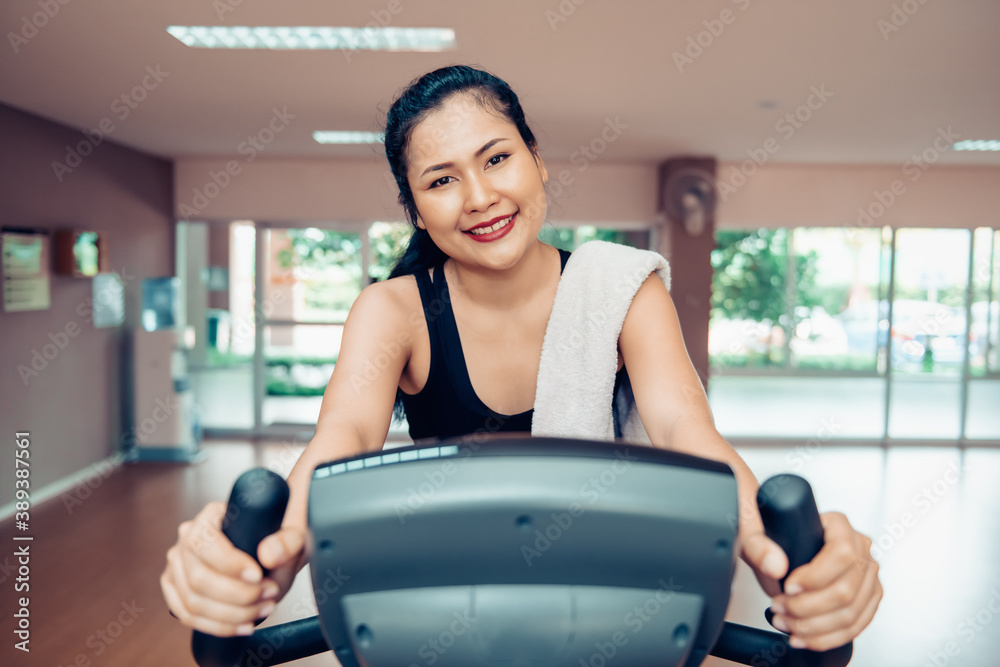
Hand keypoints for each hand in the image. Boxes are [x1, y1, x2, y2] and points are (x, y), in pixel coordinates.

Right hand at [160, 501, 306, 636]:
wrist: (271, 560)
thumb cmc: (277, 544)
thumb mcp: (292, 538)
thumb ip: (288, 542)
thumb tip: (269, 555)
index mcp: (211, 516)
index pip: (206, 543)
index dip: (229, 564)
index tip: (257, 576)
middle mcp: (188, 538)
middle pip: (198, 578)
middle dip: (238, 595)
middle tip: (269, 594)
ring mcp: (178, 564)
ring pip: (193, 602)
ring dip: (233, 614)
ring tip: (264, 608)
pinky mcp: (175, 589)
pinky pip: (187, 615)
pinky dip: (218, 626)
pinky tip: (244, 624)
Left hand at [743, 512, 881, 650]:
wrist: (780, 550)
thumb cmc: (775, 538)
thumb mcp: (756, 535)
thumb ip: (758, 547)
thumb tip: (775, 566)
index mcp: (839, 525)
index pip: (841, 553)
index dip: (815, 577)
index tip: (788, 587)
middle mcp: (860, 549)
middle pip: (845, 590)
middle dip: (807, 607)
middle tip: (779, 607)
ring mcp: (868, 576)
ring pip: (850, 613)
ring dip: (813, 626)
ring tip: (784, 622)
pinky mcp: (867, 600)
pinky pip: (854, 627)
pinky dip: (825, 638)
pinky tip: (802, 637)